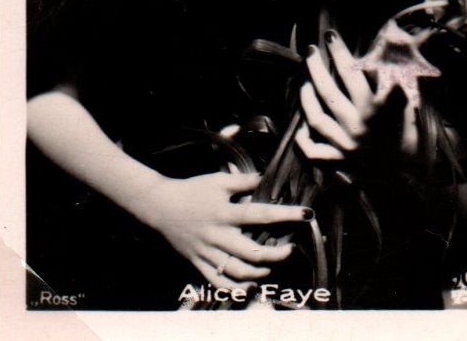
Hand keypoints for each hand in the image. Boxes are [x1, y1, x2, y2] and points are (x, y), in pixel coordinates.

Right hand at [144, 170, 307, 288]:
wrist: (160, 206)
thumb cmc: (192, 190)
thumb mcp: (218, 180)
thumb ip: (243, 181)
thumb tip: (266, 178)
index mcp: (225, 212)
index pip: (261, 215)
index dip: (286, 215)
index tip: (306, 215)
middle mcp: (218, 235)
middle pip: (252, 252)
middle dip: (277, 254)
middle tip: (290, 249)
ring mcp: (207, 252)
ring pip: (238, 271)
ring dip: (260, 271)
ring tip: (271, 264)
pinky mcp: (198, 263)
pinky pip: (218, 282)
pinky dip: (236, 288)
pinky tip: (250, 284)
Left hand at [295, 30, 418, 160]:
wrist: (411, 175)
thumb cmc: (410, 133)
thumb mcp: (409, 102)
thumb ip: (393, 78)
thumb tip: (384, 46)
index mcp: (378, 108)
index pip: (353, 72)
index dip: (340, 52)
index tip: (330, 35)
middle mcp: (359, 126)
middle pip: (328, 91)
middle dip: (316, 66)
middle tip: (311, 50)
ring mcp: (347, 145)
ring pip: (316, 117)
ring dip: (306, 96)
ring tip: (304, 81)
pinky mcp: (340, 162)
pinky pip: (314, 151)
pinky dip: (304, 139)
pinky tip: (302, 126)